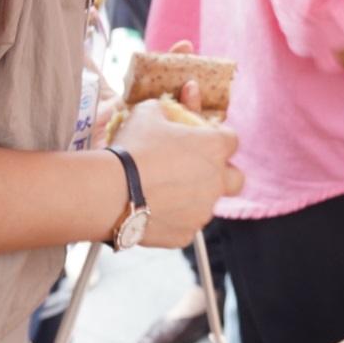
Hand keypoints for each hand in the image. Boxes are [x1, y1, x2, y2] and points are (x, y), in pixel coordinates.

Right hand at [108, 92, 240, 248]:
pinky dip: (173, 220)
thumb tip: (166, 108)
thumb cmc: (131, 149)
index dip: (216, 138)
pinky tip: (150, 210)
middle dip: (222, 175)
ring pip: (207, 205)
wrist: (109, 191)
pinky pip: (185, 226)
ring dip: (193, 199)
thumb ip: (165, 109)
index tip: (200, 141)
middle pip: (235, 179)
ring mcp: (203, 211)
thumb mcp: (146, 114)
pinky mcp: (186, 234)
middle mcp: (217, 181)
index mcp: (215, 148)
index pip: (231, 140)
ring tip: (162, 192)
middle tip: (197, 172)